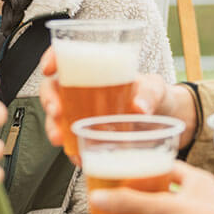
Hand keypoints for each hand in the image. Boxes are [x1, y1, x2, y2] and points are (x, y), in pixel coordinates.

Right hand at [39, 50, 197, 155]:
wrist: (164, 120)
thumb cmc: (155, 96)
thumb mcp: (155, 88)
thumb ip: (149, 94)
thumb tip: (140, 108)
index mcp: (97, 69)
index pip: (67, 56)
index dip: (52, 58)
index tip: (49, 68)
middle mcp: (84, 90)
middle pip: (54, 89)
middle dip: (49, 101)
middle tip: (56, 112)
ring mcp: (83, 113)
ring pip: (58, 117)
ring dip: (54, 128)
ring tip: (61, 139)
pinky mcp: (87, 134)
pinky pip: (72, 140)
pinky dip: (71, 149)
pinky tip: (78, 157)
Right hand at [90, 162, 213, 213]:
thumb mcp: (165, 208)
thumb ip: (131, 202)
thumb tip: (98, 197)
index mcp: (196, 182)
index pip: (167, 168)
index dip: (146, 168)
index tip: (123, 172)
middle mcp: (198, 203)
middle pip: (164, 197)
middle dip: (140, 201)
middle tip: (115, 203)